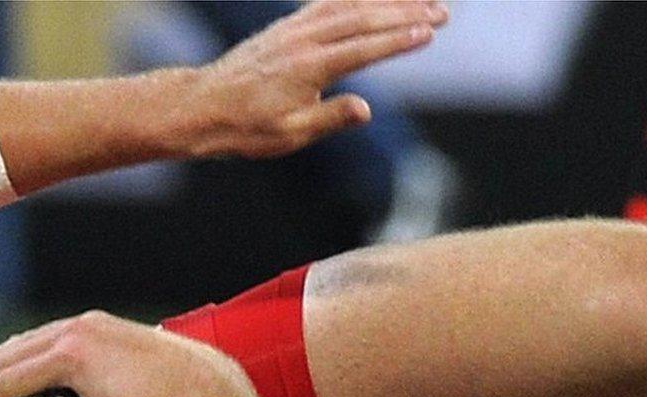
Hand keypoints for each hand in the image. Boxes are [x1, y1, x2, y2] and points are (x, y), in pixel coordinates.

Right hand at [0, 312, 259, 396]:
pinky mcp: (100, 322)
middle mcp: (74, 332)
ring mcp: (87, 323)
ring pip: (29, 340)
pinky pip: (51, 335)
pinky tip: (26, 368)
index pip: (10, 377)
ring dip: (2, 358)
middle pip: (11, 353)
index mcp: (70, 356)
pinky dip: (30, 351)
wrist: (202, 378)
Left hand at [182, 0, 448, 158]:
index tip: (429, 32)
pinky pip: (329, 3)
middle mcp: (303, 40)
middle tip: (443, 13)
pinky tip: (378, 0)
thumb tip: (365, 109)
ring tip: (423, 2)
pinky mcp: (287, 26)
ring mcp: (294, 29)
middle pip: (363, 18)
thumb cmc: (245, 127)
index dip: (398, 40)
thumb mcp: (289, 134)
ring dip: (388, 2)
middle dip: (406, 13)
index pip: (363, 49)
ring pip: (348, 5)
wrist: (203, 106)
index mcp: (307, 68)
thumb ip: (329, 118)